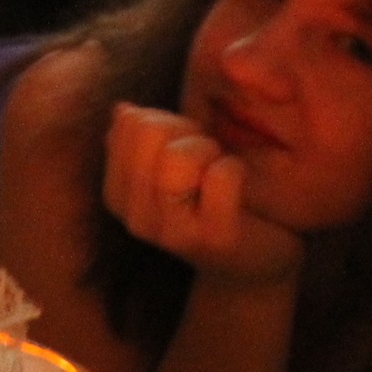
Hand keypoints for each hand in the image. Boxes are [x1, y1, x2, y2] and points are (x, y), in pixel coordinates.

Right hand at [104, 102, 302, 284]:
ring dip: (210, 151)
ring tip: (220, 170)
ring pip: (179, 157)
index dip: (167, 121)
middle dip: (187, 132)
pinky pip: (222, 175)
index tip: (185, 145)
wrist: (253, 261)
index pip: (130, 123)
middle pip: (150, 133)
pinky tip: (240, 188)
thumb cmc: (214, 199)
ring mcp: (171, 233)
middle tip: (207, 157)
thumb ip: (143, 137)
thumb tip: (123, 110)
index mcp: (118, 194)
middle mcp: (135, 218)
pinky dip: (236, 169)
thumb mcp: (171, 161)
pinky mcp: (213, 240)